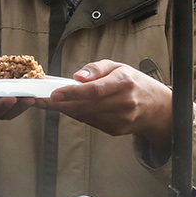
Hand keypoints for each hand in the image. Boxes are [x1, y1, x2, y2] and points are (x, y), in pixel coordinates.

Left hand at [35, 59, 172, 143]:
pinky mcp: (115, 130)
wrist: (156, 107)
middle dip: (60, 103)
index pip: (95, 90)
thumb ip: (96, 68)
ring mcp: (120, 119)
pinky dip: (76, 114)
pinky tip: (68, 107)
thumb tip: (77, 77)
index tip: (54, 92)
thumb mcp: (118, 66)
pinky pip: (90, 122)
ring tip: (48, 102)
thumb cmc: (134, 82)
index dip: (73, 92)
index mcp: (124, 82)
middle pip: (86, 105)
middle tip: (39, 99)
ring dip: (64, 109)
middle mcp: (123, 102)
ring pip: (85, 116)